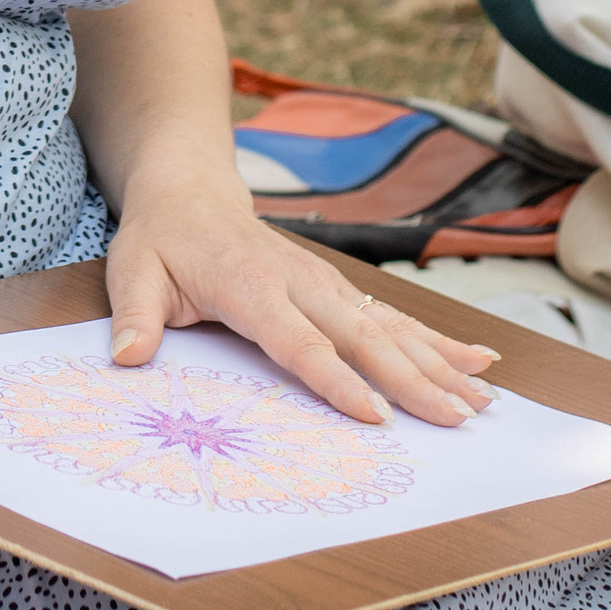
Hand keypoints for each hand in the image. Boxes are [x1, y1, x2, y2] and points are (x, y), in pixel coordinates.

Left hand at [104, 171, 497, 429]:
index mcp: (252, 286)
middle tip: (457, 419)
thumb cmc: (160, 240)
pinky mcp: (339, 288)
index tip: (376, 416)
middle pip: (363, 337)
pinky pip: (393, 317)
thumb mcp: (134, 273)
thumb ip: (136, 317)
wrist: (189, 190)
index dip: (337, 380)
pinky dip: (437, 341)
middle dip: (413, 380)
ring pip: (390, 327)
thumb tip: (126, 358)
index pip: (300, 341)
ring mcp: (326, 283)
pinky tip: (478, 362)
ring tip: (484, 400)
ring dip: (439, 364)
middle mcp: (300, 282)